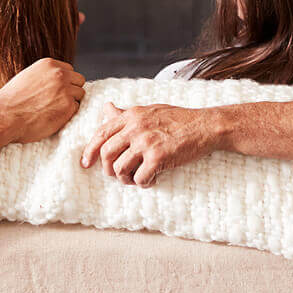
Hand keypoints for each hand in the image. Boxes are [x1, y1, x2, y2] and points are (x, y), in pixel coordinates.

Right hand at [0, 58, 85, 142]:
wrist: (5, 117)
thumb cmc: (11, 101)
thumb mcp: (27, 77)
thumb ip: (44, 76)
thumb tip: (55, 81)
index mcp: (49, 64)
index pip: (69, 70)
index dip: (65, 81)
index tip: (58, 91)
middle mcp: (60, 74)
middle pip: (79, 80)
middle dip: (72, 90)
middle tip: (60, 101)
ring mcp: (66, 90)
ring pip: (80, 94)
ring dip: (71, 102)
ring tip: (55, 110)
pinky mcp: (68, 107)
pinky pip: (76, 109)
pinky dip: (68, 114)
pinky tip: (54, 117)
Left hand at [80, 102, 218, 186]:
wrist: (205, 126)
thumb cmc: (179, 119)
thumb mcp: (150, 110)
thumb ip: (126, 113)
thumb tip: (105, 108)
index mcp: (132, 115)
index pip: (101, 133)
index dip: (90, 150)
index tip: (86, 163)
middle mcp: (136, 127)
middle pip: (106, 153)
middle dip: (108, 169)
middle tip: (117, 175)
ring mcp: (147, 142)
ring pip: (120, 168)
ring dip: (126, 179)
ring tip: (137, 178)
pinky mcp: (159, 157)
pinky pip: (140, 178)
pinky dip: (143, 183)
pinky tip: (152, 179)